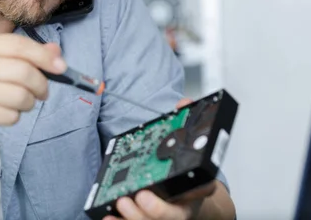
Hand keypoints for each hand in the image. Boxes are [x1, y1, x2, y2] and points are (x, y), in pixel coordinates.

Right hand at [0, 34, 65, 138]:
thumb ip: (22, 54)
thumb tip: (56, 54)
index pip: (19, 46)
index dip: (44, 56)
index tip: (61, 68)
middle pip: (24, 73)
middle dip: (41, 85)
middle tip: (42, 92)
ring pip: (20, 96)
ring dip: (29, 103)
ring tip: (22, 103)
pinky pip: (11, 115)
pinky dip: (14, 116)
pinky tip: (3, 112)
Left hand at [104, 97, 215, 219]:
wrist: (184, 200)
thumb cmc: (183, 174)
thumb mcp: (187, 149)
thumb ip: (184, 126)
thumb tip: (184, 102)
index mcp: (196, 187)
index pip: (203, 189)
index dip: (197, 189)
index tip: (188, 187)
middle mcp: (182, 207)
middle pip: (174, 215)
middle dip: (157, 209)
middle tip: (141, 196)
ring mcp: (165, 216)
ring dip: (136, 216)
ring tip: (122, 202)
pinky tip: (108, 217)